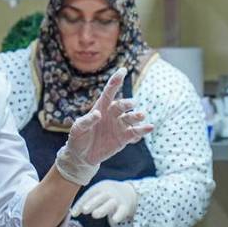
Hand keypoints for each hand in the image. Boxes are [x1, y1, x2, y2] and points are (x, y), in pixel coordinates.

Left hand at [55, 68, 153, 185]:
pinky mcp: (124, 138)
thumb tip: (98, 114)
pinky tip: (149, 127)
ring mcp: (119, 126)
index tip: (122, 70)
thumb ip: (86, 121)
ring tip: (141, 115)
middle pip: (121, 105)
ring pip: (131, 118)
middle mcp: (112, 114)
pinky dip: (142, 130)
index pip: (109, 92)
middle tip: (131, 103)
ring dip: (137, 115)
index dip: (116, 81)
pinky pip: (135, 133)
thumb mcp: (77, 129)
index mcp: (100, 108)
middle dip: (126, 103)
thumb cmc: (78, 138)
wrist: (82, 156)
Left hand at [71, 180, 137, 223]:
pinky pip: (122, 211)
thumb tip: (73, 212)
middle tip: (84, 210)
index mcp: (99, 188)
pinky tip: (114, 220)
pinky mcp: (125, 207)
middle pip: (100, 197)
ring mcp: (117, 199)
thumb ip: (86, 201)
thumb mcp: (97, 193)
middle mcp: (108, 192)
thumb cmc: (106, 194)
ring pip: (110, 203)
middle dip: (92, 203)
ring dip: (103, 209)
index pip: (89, 194)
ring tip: (94, 215)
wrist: (128, 192)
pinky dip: (119, 215)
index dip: (81, 203)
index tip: (74, 213)